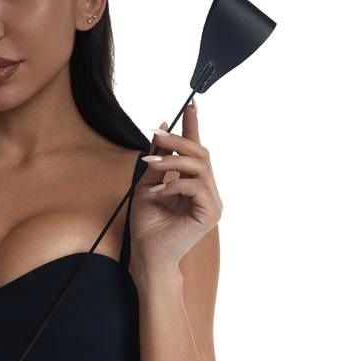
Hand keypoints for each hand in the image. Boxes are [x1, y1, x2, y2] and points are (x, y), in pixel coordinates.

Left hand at [130, 101, 222, 273]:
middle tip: (155, 134)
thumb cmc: (148, 226)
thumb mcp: (148, 184)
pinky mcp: (211, 213)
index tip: (190, 104)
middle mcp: (207, 191)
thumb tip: (163, 129)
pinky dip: (173, 184)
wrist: (147, 256)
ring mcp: (212, 202)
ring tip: (149, 167)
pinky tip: (158, 194)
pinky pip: (196, 186)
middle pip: (201, 154)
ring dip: (171, 162)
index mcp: (195, 185)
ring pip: (199, 166)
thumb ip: (158, 160)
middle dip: (177, 140)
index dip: (193, 127)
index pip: (196, 151)